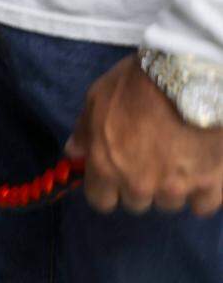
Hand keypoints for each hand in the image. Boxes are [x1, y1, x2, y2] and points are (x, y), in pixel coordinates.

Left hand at [65, 54, 222, 215]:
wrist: (186, 79)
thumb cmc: (135, 84)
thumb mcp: (97, 98)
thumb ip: (85, 130)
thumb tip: (74, 151)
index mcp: (106, 166)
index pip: (100, 201)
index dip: (105, 188)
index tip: (112, 175)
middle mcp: (139, 185)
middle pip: (135, 203)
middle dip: (138, 185)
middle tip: (146, 159)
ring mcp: (176, 189)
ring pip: (168, 203)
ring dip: (169, 187)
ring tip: (174, 158)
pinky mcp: (209, 187)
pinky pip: (202, 204)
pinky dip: (200, 190)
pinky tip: (197, 168)